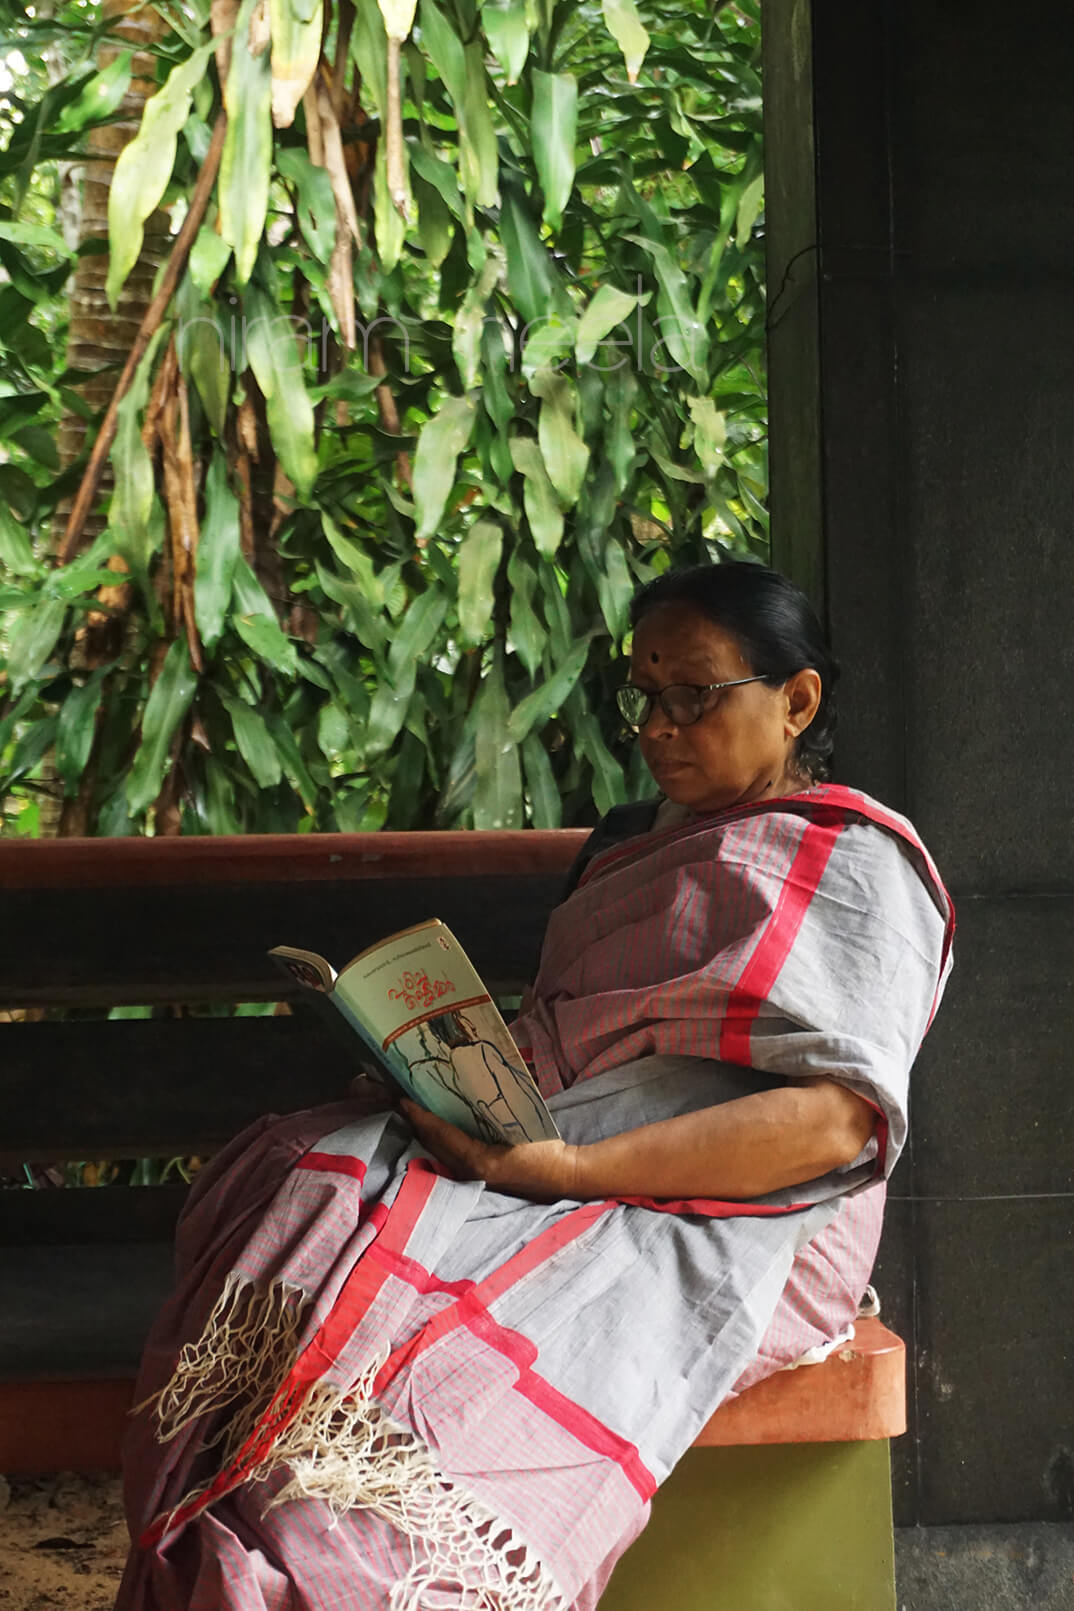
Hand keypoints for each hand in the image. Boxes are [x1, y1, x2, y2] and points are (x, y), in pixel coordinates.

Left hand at [400, 1101, 580, 1202]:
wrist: (563, 1176)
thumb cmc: (546, 1149)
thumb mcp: (521, 1127)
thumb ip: (495, 1114)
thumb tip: (472, 1090)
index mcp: (478, 1160)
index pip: (441, 1134)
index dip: (421, 1116)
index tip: (404, 1099)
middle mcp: (470, 1171)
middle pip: (433, 1144)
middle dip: (416, 1123)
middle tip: (401, 1100)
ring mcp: (473, 1177)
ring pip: (439, 1152)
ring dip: (425, 1132)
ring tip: (413, 1112)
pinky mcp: (479, 1176)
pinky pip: (450, 1156)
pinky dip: (439, 1141)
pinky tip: (436, 1130)